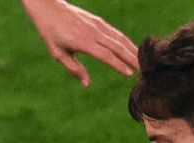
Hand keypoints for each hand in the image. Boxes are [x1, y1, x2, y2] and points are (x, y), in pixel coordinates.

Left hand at [19, 0, 137, 86]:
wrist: (49, 8)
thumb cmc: (51, 33)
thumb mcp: (58, 54)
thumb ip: (74, 68)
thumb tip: (87, 84)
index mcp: (82, 42)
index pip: (105, 55)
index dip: (118, 65)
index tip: (129, 74)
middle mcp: (92, 32)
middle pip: (117, 46)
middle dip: (131, 58)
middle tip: (144, 70)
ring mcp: (97, 25)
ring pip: (119, 38)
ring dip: (132, 49)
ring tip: (143, 60)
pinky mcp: (99, 21)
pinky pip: (115, 32)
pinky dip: (126, 41)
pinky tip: (132, 48)